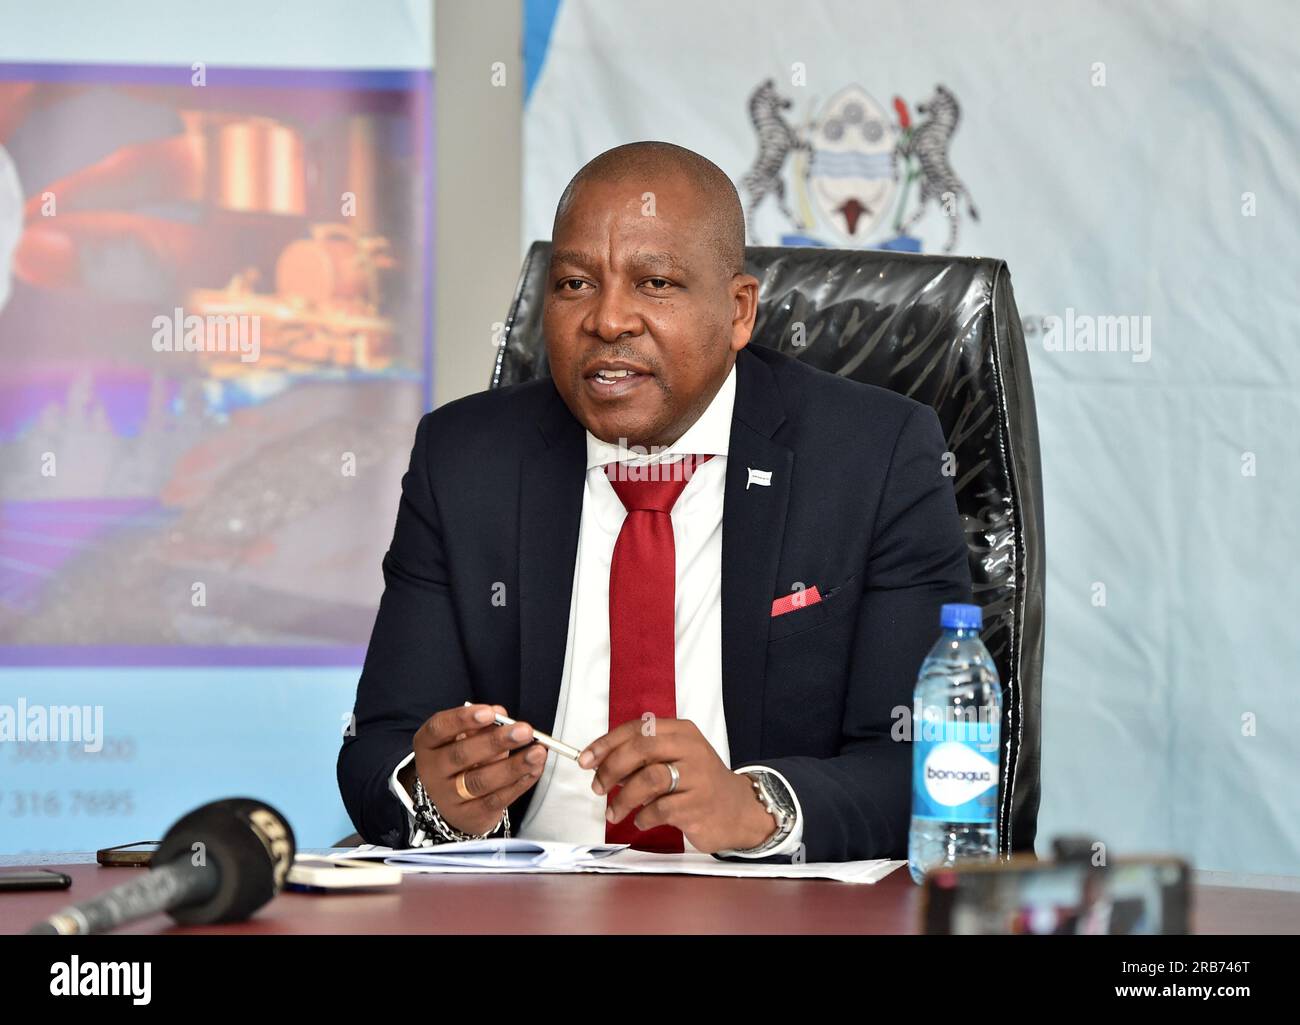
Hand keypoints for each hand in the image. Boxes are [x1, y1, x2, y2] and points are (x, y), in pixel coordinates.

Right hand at [410, 703, 546, 835]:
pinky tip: (534, 770)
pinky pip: (496, 800)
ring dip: (513, 766)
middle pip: (462, 755)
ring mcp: (447, 797)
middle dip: (496, 742)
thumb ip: (483, 725)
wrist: (453, 800)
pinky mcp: (469, 816)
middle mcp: (432, 771)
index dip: (463, 719)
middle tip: (524, 730)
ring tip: (537, 752)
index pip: (439, 728)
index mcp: (428, 744)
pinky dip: (519, 784)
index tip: (490, 713)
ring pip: (480, 781)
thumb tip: (501, 714)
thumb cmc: (463, 758)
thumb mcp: (466, 737)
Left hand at [578, 718, 776, 853]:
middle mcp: (691, 749)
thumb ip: (643, 757)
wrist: (739, 810)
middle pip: (641, 748)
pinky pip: (659, 809)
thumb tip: (601, 764)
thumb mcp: (676, 758)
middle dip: (611, 768)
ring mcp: (697, 777)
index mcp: (682, 731)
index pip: (638, 728)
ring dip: (623, 798)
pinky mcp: (698, 805)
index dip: (607, 743)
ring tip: (614, 812)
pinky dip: (643, 817)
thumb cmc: (698, 782)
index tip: (586, 760)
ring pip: (648, 779)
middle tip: (597, 787)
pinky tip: (642, 820)